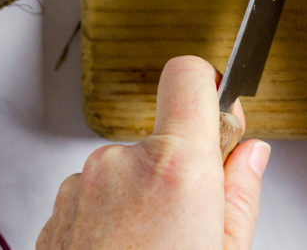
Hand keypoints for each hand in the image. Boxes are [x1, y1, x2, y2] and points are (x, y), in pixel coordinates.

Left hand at [38, 55, 270, 248]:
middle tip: (192, 221)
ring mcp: (81, 188)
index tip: (220, 114)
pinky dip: (111, 220)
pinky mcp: (55, 215)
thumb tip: (251, 154)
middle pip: (162, 134)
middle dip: (180, 167)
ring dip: (141, 197)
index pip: (189, 74)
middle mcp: (122, 163)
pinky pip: (95, 197)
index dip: (210, 86)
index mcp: (176, 164)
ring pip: (126, 170)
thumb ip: (241, 191)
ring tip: (154, 249)